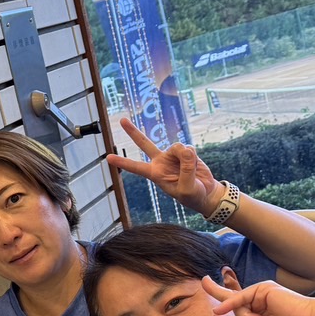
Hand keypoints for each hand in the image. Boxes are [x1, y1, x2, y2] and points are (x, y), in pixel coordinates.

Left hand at [105, 116, 220, 215]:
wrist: (205, 192)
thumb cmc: (192, 195)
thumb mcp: (187, 188)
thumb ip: (185, 169)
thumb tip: (185, 149)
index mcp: (155, 174)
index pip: (136, 167)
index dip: (122, 162)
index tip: (108, 158)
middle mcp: (160, 162)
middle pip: (144, 143)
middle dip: (133, 131)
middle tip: (121, 120)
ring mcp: (171, 155)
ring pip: (177, 147)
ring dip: (187, 157)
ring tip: (191, 170)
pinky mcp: (184, 151)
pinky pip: (189, 148)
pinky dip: (194, 157)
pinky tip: (195, 165)